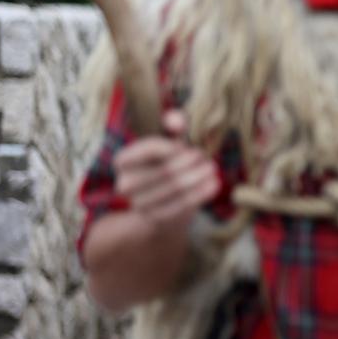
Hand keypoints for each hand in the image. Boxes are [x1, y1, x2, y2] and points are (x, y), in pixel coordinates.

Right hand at [113, 110, 219, 229]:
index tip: (192, 148)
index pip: (151, 148)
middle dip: (192, 163)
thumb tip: (176, 120)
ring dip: (200, 176)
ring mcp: (139, 203)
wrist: (163, 201)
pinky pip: (182, 205)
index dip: (176, 147)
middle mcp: (125, 183)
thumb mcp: (168, 139)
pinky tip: (214, 184)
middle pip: (167, 169)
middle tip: (207, 159)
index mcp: (123, 160)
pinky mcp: (155, 218)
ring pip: (177, 187)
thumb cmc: (166, 163)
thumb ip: (173, 123)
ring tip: (212, 169)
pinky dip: (202, 193)